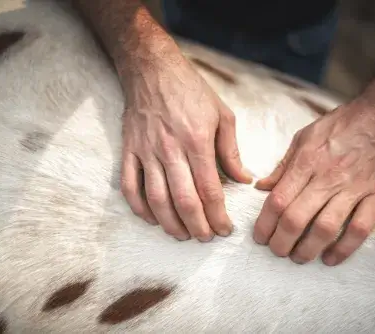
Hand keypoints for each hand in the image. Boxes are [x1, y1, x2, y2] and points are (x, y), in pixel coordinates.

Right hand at [120, 53, 251, 241]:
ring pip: (156, 199)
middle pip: (183, 200)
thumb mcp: (221, 115)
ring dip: (170, 223)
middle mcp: (170, 149)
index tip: (225, 229)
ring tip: (182, 235)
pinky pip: (130, 186)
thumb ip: (231, 151)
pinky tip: (152, 219)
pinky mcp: (129, 150)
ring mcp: (146, 151)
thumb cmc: (191, 91)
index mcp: (197, 141)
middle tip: (206, 238)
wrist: (152, 69)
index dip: (218, 215)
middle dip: (197, 226)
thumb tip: (245, 180)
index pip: (209, 189)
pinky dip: (139, 208)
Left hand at [252, 99, 374, 265]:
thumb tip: (261, 187)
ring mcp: (355, 188)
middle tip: (276, 251)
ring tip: (298, 257)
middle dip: (281, 242)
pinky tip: (331, 258)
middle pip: (296, 218)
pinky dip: (344, 249)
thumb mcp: (305, 136)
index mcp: (307, 161)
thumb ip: (283, 165)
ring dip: (308, 249)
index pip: (278, 200)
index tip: (260, 236)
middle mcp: (328, 177)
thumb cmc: (342, 125)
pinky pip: (360, 229)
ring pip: (326, 228)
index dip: (264, 224)